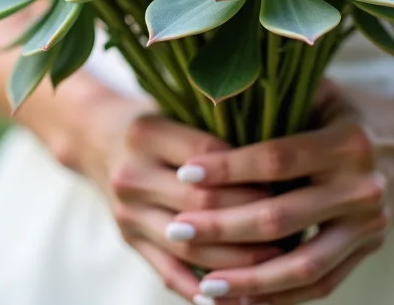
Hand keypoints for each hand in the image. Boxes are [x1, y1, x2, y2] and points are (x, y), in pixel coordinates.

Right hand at [76, 96, 280, 301]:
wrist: (96, 138)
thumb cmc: (157, 118)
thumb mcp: (180, 107)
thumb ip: (220, 125)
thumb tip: (285, 152)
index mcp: (147, 133)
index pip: (211, 156)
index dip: (253, 170)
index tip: (294, 177)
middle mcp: (131, 176)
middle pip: (202, 205)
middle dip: (253, 217)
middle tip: (298, 223)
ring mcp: (127, 214)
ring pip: (190, 247)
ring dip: (237, 260)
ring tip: (280, 262)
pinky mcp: (130, 241)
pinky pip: (170, 273)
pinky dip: (203, 290)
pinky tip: (236, 296)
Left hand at [164, 81, 393, 303]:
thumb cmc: (355, 109)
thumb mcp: (325, 91)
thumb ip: (277, 99)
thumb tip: (208, 99)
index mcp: (347, 140)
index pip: (277, 159)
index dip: (229, 168)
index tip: (185, 172)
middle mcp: (361, 186)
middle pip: (282, 216)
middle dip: (223, 227)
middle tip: (177, 230)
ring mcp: (369, 224)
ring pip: (303, 265)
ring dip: (250, 281)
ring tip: (205, 288)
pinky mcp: (370, 248)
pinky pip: (322, 284)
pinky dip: (281, 298)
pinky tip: (240, 301)